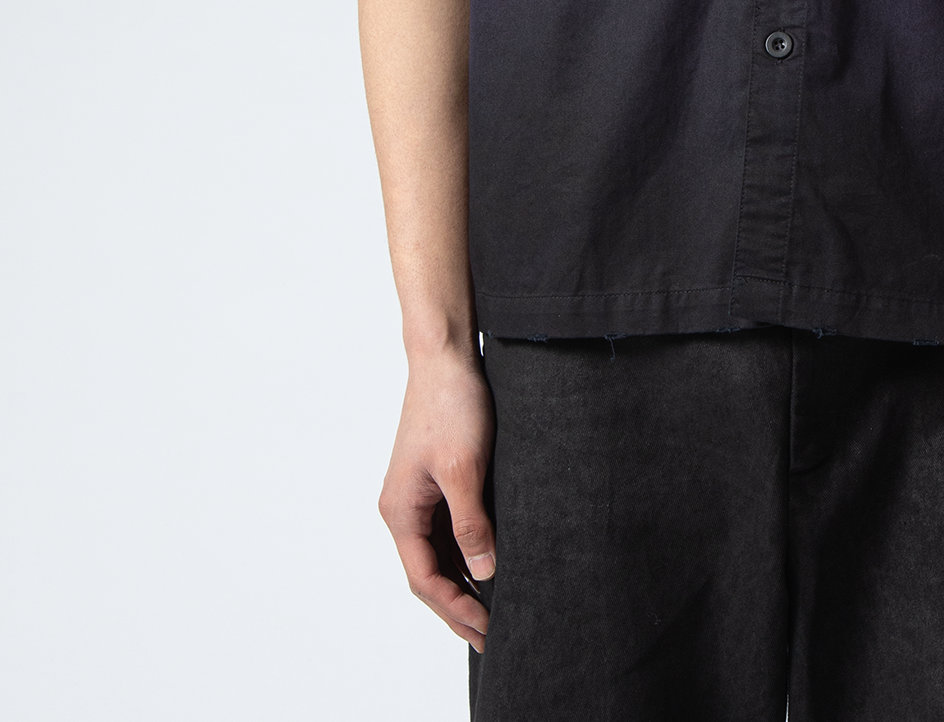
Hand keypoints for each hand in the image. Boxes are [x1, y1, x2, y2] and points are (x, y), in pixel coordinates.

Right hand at [377, 349, 496, 650]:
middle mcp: (404, 508)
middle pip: (428, 572)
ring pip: (438, 552)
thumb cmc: (451, 405)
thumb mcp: (465, 469)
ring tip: (493, 609)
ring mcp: (418, 494)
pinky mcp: (436, 479)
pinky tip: (489, 564)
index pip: (424, 579)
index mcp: (401, 511)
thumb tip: (484, 572)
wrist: (447, 356)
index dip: (455, 609)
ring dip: (462, 582)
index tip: (487, 629)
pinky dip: (465, 553)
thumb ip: (471, 524)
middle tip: (491, 635)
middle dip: (457, 606)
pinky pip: (447, 529)